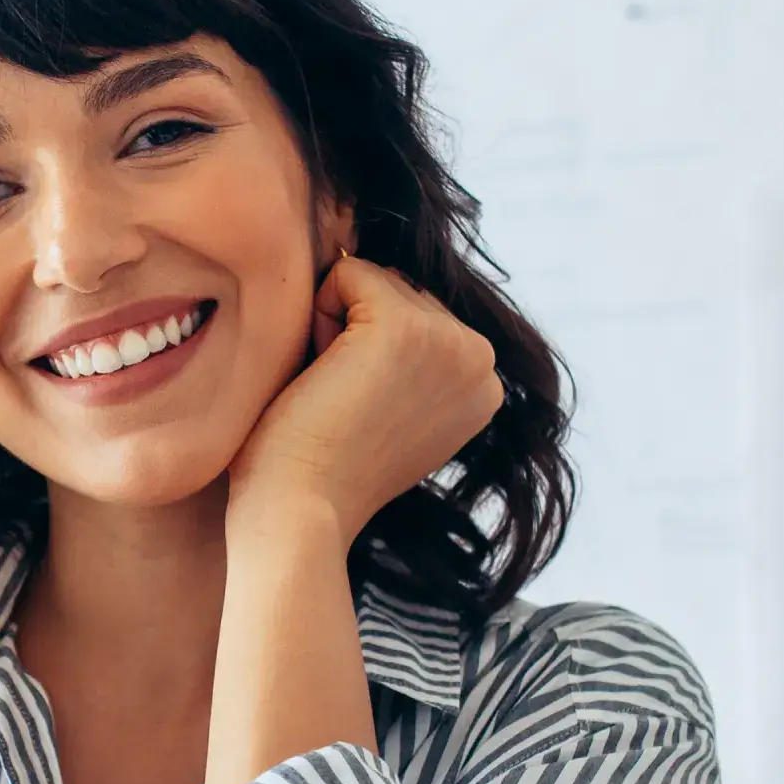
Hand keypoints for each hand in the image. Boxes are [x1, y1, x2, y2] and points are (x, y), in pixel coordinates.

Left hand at [228, 254, 503, 538]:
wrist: (299, 511)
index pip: (419, 312)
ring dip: (333, 326)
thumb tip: (375, 271)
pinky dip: (316, 316)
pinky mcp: (403, 326)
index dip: (369, 353)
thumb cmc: (320, 466)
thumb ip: (408, 356)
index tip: (363, 413)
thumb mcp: (388, 405)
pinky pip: (345, 273)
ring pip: (372, 279)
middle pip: (398, 288)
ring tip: (333, 393)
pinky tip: (322, 376)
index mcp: (484, 383)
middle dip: (353, 332)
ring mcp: (448, 341)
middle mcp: (482, 360)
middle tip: (341, 404)